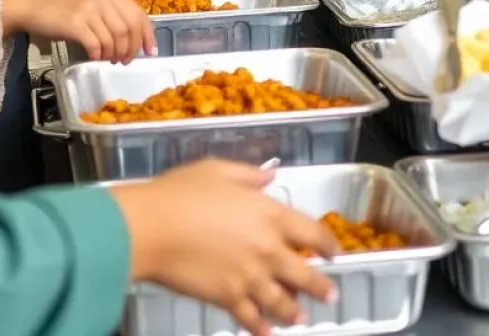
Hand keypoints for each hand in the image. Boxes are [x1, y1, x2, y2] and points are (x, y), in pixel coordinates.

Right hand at [2, 0, 155, 61]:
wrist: (30, 5)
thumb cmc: (60, 7)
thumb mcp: (90, 2)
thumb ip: (110, 14)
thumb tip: (131, 40)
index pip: (138, 13)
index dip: (147, 34)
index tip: (150, 51)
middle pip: (128, 28)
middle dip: (130, 49)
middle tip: (124, 60)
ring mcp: (88, 9)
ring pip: (114, 38)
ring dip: (114, 53)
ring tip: (108, 59)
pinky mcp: (75, 24)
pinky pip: (96, 44)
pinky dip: (98, 54)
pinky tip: (94, 57)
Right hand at [112, 159, 337, 335]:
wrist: (154, 227)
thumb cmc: (182, 192)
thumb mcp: (219, 170)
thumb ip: (250, 175)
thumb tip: (269, 176)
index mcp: (270, 214)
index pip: (312, 232)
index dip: (328, 243)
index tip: (334, 251)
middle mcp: (268, 249)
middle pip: (305, 274)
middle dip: (321, 287)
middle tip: (330, 295)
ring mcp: (249, 277)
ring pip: (283, 301)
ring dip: (295, 312)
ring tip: (302, 318)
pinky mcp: (228, 298)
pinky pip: (252, 318)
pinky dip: (262, 328)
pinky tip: (268, 333)